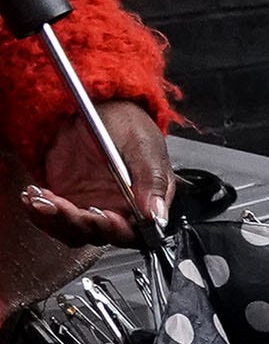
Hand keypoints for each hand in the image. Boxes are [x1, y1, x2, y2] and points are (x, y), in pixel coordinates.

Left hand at [22, 100, 168, 252]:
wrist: (90, 107)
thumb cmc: (124, 122)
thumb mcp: (142, 145)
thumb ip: (152, 180)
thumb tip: (157, 214)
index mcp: (148, 196)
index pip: (140, 230)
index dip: (121, 229)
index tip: (104, 216)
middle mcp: (123, 207)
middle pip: (105, 235)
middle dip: (83, 223)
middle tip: (66, 205)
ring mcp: (95, 206)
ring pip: (77, 232)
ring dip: (58, 220)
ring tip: (44, 198)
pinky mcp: (70, 203)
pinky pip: (55, 221)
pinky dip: (43, 214)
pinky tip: (36, 198)